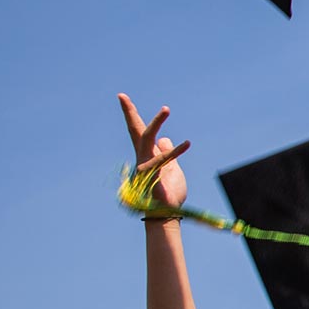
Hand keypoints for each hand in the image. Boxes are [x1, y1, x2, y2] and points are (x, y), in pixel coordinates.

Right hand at [119, 94, 189, 212]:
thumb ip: (167, 153)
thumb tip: (164, 139)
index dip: (132, 115)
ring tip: (166, 108)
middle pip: (135, 131)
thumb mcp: (172, 167)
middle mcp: (143, 158)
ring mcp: (146, 166)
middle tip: (121, 96)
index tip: (122, 97)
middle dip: (129, 113)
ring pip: (147, 139)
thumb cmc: (169, 192)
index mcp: (147, 154)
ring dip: (156, 122)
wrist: (167, 213)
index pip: (139, 131)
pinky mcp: (153, 176)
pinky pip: (164, 161)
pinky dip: (174, 152)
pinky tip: (187, 143)